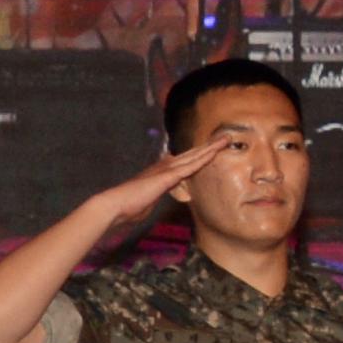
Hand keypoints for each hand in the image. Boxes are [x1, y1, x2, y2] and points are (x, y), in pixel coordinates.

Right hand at [98, 136, 225, 227]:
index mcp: (162, 170)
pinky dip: (203, 158)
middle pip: (193, 153)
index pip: (186, 160)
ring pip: (194, 155)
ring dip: (211, 147)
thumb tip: (156, 196)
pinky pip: (191, 165)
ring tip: (226, 138)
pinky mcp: (168, 176)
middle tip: (226, 137)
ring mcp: (166, 169)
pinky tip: (214, 152)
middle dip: (210, 145)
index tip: (214, 149)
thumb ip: (155, 194)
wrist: (116, 205)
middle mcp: (165, 165)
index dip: (201, 154)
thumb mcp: (148, 199)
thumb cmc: (129, 206)